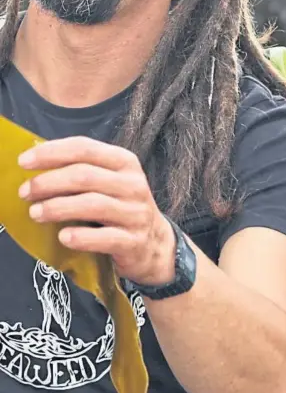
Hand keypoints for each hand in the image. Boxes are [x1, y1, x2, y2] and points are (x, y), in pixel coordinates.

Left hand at [18, 136, 175, 284]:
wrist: (155, 244)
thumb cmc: (121, 208)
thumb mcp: (110, 182)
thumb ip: (83, 170)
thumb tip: (37, 164)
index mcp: (124, 161)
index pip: (85, 148)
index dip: (52, 152)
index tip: (24, 161)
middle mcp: (132, 184)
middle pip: (84, 176)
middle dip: (49, 182)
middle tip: (24, 192)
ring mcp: (135, 213)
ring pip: (92, 205)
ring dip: (57, 207)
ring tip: (35, 213)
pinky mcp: (134, 241)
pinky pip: (104, 238)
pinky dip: (80, 237)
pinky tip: (62, 237)